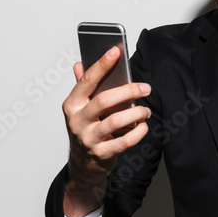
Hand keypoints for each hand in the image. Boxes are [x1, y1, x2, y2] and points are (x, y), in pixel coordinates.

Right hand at [62, 47, 150, 216]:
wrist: (82, 165)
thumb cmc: (86, 130)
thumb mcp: (80, 108)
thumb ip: (82, 87)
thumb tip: (79, 64)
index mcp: (72, 105)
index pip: (86, 81)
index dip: (101, 65)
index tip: (115, 52)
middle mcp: (77, 121)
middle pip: (104, 100)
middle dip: (128, 91)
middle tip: (145, 87)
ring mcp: (88, 139)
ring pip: (115, 121)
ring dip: (136, 113)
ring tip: (145, 110)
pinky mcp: (101, 154)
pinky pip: (124, 142)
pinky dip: (138, 132)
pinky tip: (143, 126)